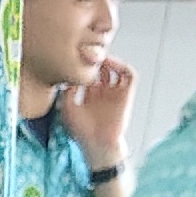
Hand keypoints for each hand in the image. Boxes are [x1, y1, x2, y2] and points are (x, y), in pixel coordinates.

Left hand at [64, 54, 137, 174]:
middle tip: (87, 52)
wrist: (98, 143)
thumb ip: (66, 93)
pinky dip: (123, 66)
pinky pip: (129, 75)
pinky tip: (111, 64)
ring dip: (108, 61)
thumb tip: (67, 76)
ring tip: (98, 57)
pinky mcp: (126, 94)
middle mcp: (103, 93)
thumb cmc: (82, 132)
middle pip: (101, 68)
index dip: (83, 65)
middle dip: (95, 60)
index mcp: (89, 96)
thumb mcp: (68, 109)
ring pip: (115, 69)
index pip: (88, 74)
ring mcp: (114, 93)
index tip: (75, 58)